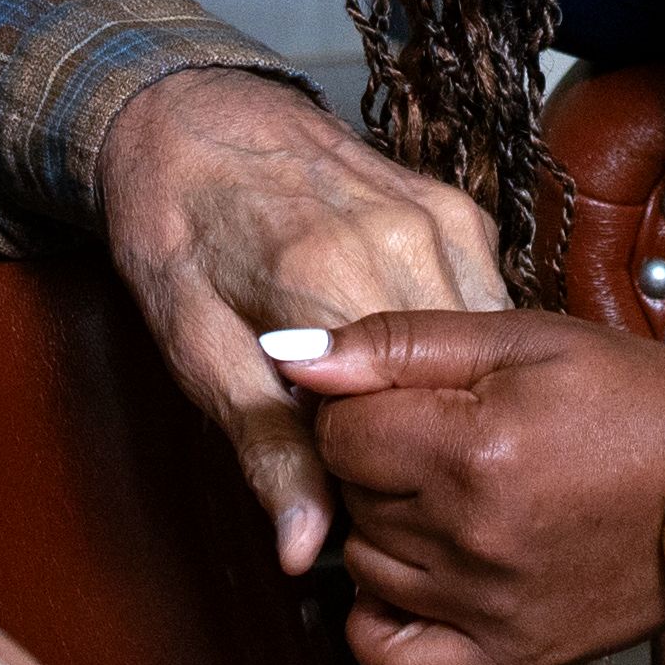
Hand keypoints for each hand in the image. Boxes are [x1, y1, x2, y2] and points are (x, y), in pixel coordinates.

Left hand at [103, 66, 506, 574]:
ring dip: (453, 400)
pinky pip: (487, 309)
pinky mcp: (463, 211)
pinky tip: (421, 364)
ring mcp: (442, 221)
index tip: (344, 490)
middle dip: (422, 442)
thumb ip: (263, 446)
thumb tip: (304, 551)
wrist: (192, 113)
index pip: (394, 427)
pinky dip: (464, 354)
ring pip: (486, 355)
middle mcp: (403, 243)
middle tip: (370, 458)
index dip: (374, 479)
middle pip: (455, 392)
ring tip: (397, 414)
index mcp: (327, 280)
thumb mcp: (193, 348)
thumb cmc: (177, 229)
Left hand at [278, 310, 664, 664]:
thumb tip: (293, 355)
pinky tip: (407, 581)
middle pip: (350, 498)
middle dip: (375, 460)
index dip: (358, 404)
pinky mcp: (510, 654)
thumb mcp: (524, 339)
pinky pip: (398, 661)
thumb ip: (400, 342)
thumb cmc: (633, 400)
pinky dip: (379, 625)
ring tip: (443, 494)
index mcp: (470, 447)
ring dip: (385, 527)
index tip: (402, 396)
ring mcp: (487, 604)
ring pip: (365, 566)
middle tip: (436, 437)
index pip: (337, 432)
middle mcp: (469, 536)